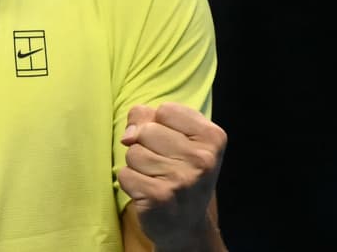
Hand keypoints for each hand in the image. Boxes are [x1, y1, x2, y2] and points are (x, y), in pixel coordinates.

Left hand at [118, 103, 226, 249]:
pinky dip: (130, 182)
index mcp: (213, 137)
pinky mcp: (159, 197)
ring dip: (137, 166)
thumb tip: (128, 135)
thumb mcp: (177, 137)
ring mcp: (182, 179)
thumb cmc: (180, 172)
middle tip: (163, 166)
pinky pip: (124, 174)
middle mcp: (202, 158)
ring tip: (156, 178)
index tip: (173, 145)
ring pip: (133, 152)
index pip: (165, 110)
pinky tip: (147, 192)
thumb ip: (148, 118)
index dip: (160, 125)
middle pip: (146, 131)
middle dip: (146, 146)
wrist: (187, 225)